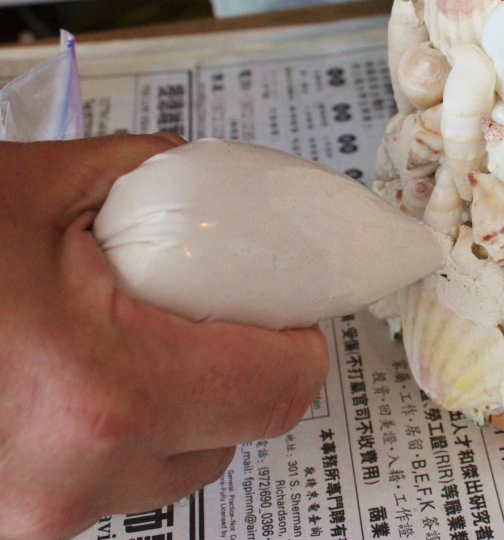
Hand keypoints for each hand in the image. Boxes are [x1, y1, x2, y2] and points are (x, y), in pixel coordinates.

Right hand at [0, 135, 327, 539]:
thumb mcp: (38, 187)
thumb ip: (158, 179)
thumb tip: (228, 186)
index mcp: (102, 393)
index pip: (282, 385)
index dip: (294, 334)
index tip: (281, 299)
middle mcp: (74, 482)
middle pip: (241, 428)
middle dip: (234, 362)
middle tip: (193, 303)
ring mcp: (37, 522)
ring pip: (180, 460)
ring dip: (176, 401)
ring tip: (112, 336)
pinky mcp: (13, 529)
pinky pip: (115, 477)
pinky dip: (118, 428)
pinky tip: (68, 375)